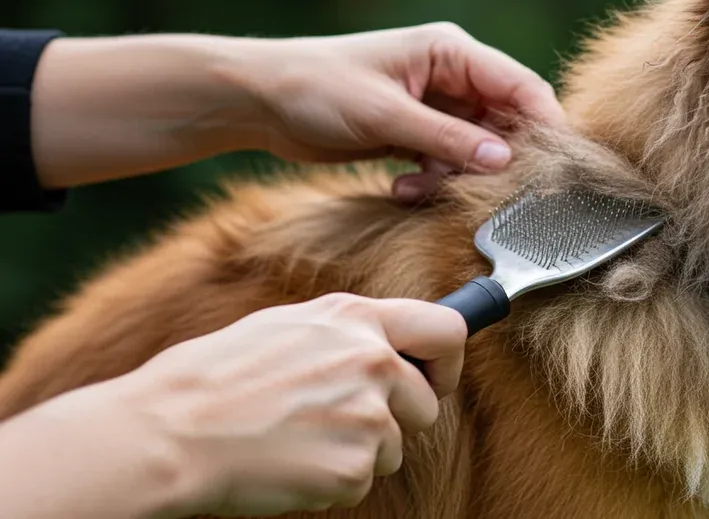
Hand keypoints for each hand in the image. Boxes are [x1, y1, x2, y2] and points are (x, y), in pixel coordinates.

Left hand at [30, 24, 563, 196]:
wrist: (259, 102)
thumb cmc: (318, 89)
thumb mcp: (385, 116)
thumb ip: (449, 139)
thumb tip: (505, 161)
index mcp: (451, 52)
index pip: (520, 86)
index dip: (544, 125)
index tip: (554, 169)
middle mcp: (450, 76)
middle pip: (504, 123)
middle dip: (495, 161)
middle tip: (482, 193)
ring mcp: (434, 106)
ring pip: (476, 149)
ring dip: (455, 176)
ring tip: (418, 187)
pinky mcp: (415, 133)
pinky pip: (446, 162)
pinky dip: (432, 180)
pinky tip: (402, 187)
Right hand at [116, 294, 465, 515]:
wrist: (169, 433)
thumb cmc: (213, 379)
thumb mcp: (286, 326)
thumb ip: (346, 333)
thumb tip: (386, 343)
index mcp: (354, 319)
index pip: (446, 330)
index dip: (446, 361)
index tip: (433, 379)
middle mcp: (372, 361)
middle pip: (428, 404)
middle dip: (395, 420)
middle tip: (339, 423)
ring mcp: (367, 416)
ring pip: (394, 448)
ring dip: (358, 452)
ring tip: (297, 439)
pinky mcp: (354, 466)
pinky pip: (361, 481)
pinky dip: (331, 481)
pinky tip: (289, 463)